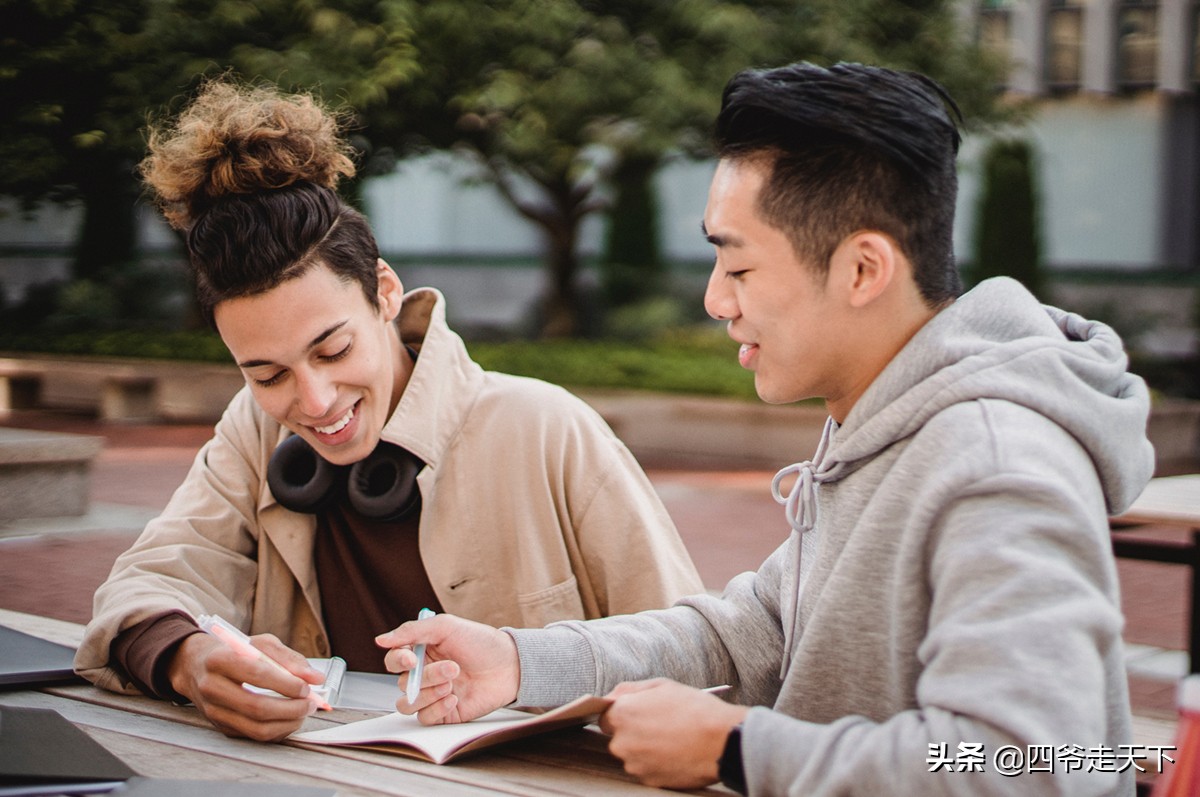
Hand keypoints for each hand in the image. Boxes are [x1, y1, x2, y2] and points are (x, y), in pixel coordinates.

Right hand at [167, 631, 326, 741]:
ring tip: (303, 712)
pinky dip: (278, 730)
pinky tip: (289, 719)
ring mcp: (214, 711)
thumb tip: (316, 678)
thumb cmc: (234, 652)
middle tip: (310, 704)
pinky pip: (253, 736)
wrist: (196, 666)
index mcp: (220, 659)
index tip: (306, 687)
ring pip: (256, 728)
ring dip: (287, 724)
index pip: (256, 674)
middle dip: (291, 709)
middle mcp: (212, 687)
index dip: (285, 684)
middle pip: (256, 707)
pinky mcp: (220, 727)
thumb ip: (289, 658)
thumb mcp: (260, 644)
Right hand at [375, 614, 518, 725]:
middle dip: (427, 677)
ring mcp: (433, 694)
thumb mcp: (447, 627)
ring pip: (408, 704)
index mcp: (422, 652)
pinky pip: (425, 718)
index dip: (397, 661)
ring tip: (452, 684)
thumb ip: (412, 631)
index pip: (394, 660)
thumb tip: (380, 640)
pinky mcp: (444, 713)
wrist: (510, 665)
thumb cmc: (481, 642)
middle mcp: (424, 674)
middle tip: (452, 668)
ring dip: (429, 694)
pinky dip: (437, 708)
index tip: (411, 659)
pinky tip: (455, 698)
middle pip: (403, 683)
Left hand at [600, 678, 748, 789]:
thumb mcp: (662, 685)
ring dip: (645, 749)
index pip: (605, 717)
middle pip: (618, 738)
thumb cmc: (694, 708)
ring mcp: (635, 764)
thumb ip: (630, 689)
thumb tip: (613, 696)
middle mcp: (622, 742)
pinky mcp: (649, 781)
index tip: (637, 714)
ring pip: (632, 755)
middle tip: (660, 725)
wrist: (721, 741)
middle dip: (633, 732)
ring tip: (672, 739)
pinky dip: (656, 763)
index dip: (621, 714)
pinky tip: (675, 753)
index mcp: (622, 715)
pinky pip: (646, 770)